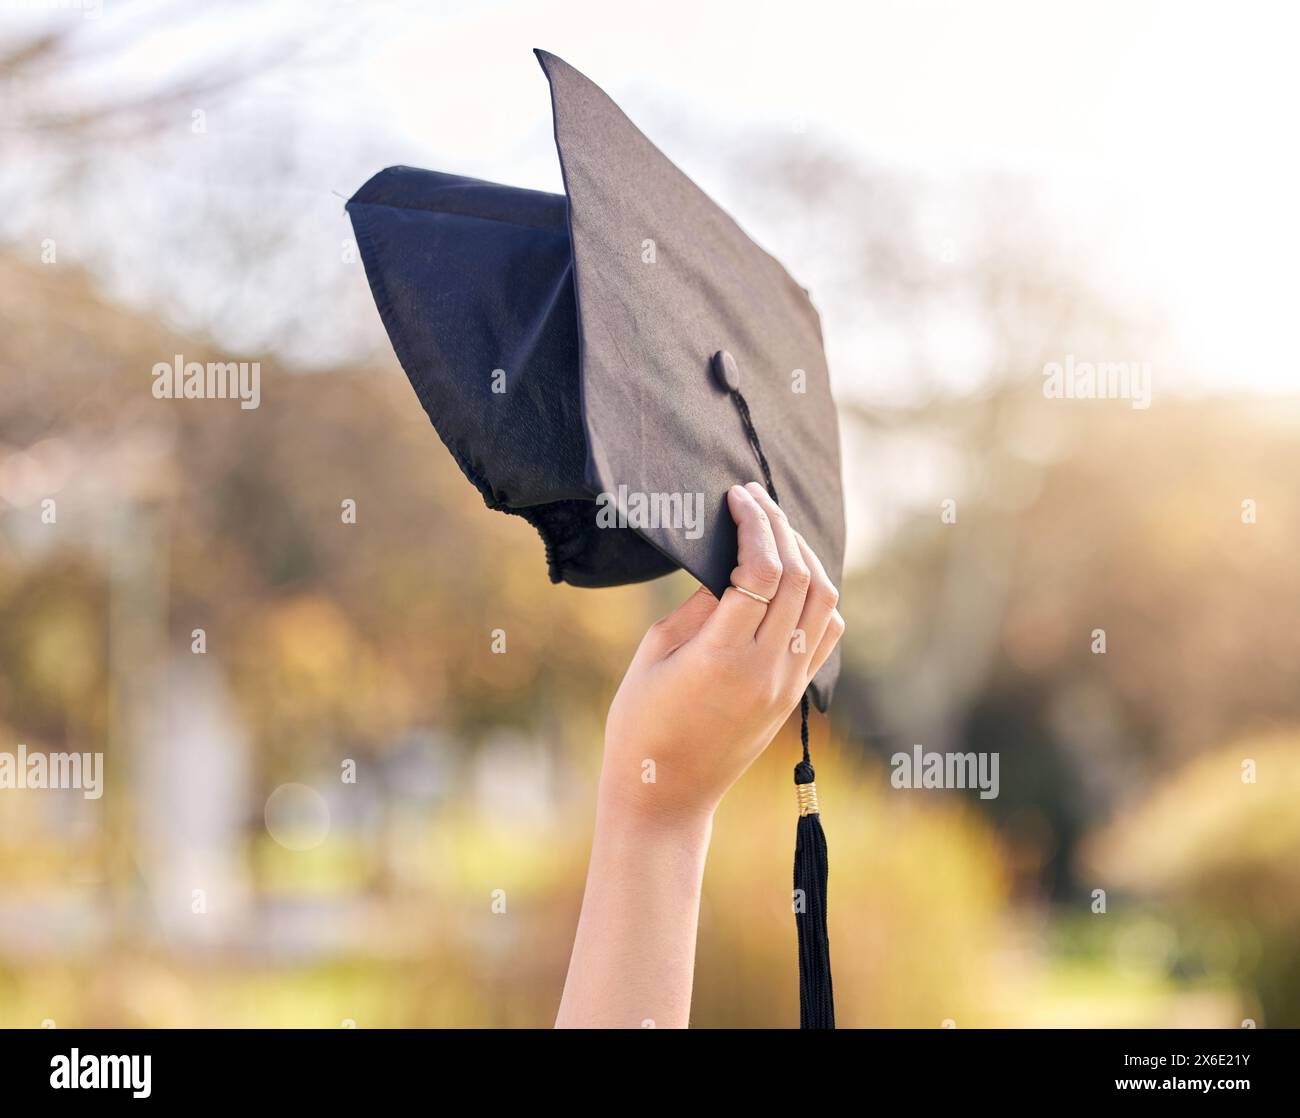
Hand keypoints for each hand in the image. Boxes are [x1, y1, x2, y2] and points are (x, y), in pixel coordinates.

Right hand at [601, 481, 844, 825]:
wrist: (665, 794)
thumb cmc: (642, 723)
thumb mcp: (654, 654)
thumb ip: (698, 607)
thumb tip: (732, 567)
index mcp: (722, 657)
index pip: (761, 570)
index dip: (754, 523)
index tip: (737, 496)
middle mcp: (767, 669)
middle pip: (799, 577)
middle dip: (780, 526)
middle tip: (755, 498)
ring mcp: (787, 684)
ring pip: (824, 601)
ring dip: (806, 556)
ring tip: (777, 529)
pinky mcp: (794, 695)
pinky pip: (825, 632)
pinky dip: (817, 595)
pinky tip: (793, 577)